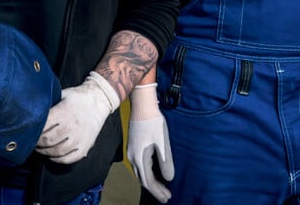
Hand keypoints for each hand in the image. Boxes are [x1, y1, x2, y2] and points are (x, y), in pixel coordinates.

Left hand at [36, 71, 119, 163]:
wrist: (99, 100)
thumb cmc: (77, 97)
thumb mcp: (61, 94)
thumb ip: (48, 103)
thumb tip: (31, 110)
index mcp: (63, 112)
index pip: (43, 127)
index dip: (33, 132)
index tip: (29, 132)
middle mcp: (71, 126)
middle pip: (48, 140)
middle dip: (37, 143)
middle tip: (32, 141)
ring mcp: (79, 138)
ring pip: (57, 151)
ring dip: (45, 152)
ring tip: (40, 149)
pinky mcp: (85, 146)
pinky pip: (69, 159)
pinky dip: (58, 159)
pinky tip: (52, 155)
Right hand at [127, 83, 173, 202]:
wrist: (142, 104)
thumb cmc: (153, 122)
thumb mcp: (162, 142)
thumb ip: (166, 162)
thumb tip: (168, 178)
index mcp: (139, 157)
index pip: (148, 181)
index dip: (157, 191)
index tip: (167, 197)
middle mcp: (132, 157)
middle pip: (142, 179)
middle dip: (154, 189)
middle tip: (166, 196)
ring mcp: (131, 151)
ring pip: (140, 172)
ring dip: (150, 181)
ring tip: (162, 187)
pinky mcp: (133, 146)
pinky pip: (139, 165)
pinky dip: (147, 173)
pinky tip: (154, 172)